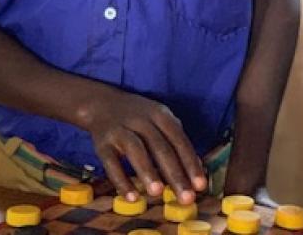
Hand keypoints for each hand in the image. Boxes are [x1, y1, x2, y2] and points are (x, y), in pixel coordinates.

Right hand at [78, 89, 206, 203]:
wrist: (101, 104)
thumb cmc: (139, 118)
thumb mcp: (160, 120)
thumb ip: (177, 141)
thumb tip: (197, 169)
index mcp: (160, 114)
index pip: (179, 140)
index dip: (190, 163)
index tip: (200, 186)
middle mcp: (141, 120)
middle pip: (160, 147)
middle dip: (175, 174)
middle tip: (186, 198)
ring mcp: (120, 130)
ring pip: (136, 150)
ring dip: (148, 172)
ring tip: (158, 193)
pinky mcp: (102, 143)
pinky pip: (111, 162)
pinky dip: (121, 180)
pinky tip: (132, 197)